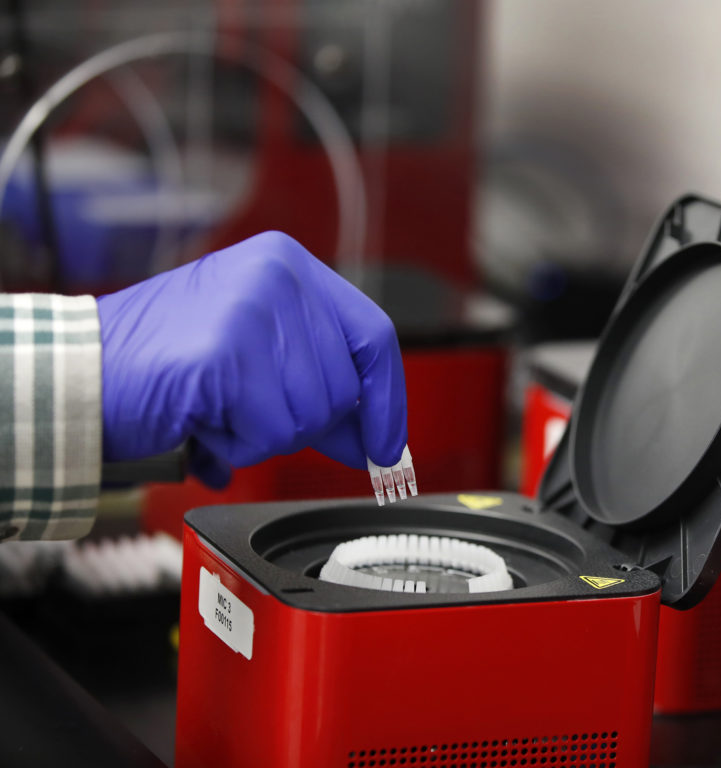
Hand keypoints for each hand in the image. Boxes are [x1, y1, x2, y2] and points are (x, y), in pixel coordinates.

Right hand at [97, 231, 407, 487]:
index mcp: (288, 265)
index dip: (388, 398)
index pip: (374, 335)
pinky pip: (270, 430)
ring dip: (265, 433)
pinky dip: (238, 443)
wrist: (80, 373)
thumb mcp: (259, 358)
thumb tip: (374, 438)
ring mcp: (251, 309)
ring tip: (219, 406)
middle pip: (344, 386)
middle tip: (249, 411)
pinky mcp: (226, 353)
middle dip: (304, 422)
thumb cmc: (164, 364)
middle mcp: (277, 275)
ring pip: (311, 414)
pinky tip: (204, 416)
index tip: (388, 444)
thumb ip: (321, 386)